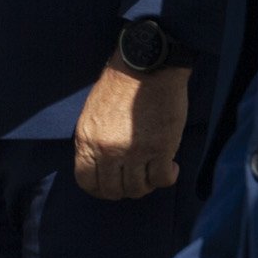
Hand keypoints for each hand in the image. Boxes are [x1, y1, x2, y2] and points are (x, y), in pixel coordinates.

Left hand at [74, 53, 188, 199]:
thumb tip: (103, 167)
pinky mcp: (160, 148)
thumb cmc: (120, 85)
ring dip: (147, 184)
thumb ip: (95, 142)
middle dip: (125, 190)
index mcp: (86, 140)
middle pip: (112, 190)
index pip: (86, 181)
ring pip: (137, 189)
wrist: (146, 66)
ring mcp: (133, 152)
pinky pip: (162, 180)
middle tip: (137, 178)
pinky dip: (167, 178)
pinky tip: (171, 166)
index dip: (100, 189)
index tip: (113, 184)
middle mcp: (107, 151)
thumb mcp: (93, 115)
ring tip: (154, 170)